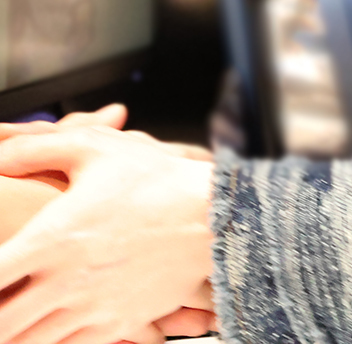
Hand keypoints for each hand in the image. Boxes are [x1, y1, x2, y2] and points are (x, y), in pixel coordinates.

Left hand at [0, 123, 213, 343]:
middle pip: (1, 322)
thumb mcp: (94, 148)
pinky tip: (41, 328)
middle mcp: (66, 282)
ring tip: (11, 315)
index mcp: (53, 238)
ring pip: (27, 343)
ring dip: (11, 331)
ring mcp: (90, 310)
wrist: (211, 217)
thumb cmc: (155, 180)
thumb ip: (37, 147)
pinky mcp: (115, 326)